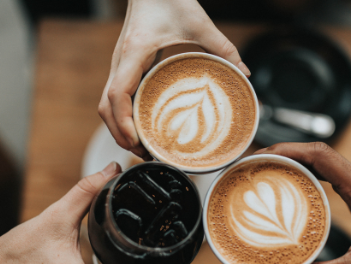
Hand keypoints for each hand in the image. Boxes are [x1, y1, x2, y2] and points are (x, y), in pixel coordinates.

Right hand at [98, 0, 249, 158]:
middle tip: (144, 154)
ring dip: (118, 128)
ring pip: (106, 105)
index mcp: (134, 53)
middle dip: (120, 134)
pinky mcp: (124, 67)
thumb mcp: (199, 22)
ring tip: (141, 147)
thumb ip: (223, 47)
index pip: (117, 94)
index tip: (137, 141)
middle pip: (105, 108)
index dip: (123, 122)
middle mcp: (120, 61)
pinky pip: (115, 97)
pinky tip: (140, 127)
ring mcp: (119, 65)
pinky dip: (122, 116)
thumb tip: (244, 73)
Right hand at [255, 143, 350, 263]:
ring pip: (323, 159)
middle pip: (317, 152)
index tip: (261, 156)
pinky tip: (290, 184)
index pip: (320, 155)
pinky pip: (330, 172)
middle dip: (283, 153)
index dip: (287, 150)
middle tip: (254, 165)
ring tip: (265, 171)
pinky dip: (307, 172)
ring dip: (294, 161)